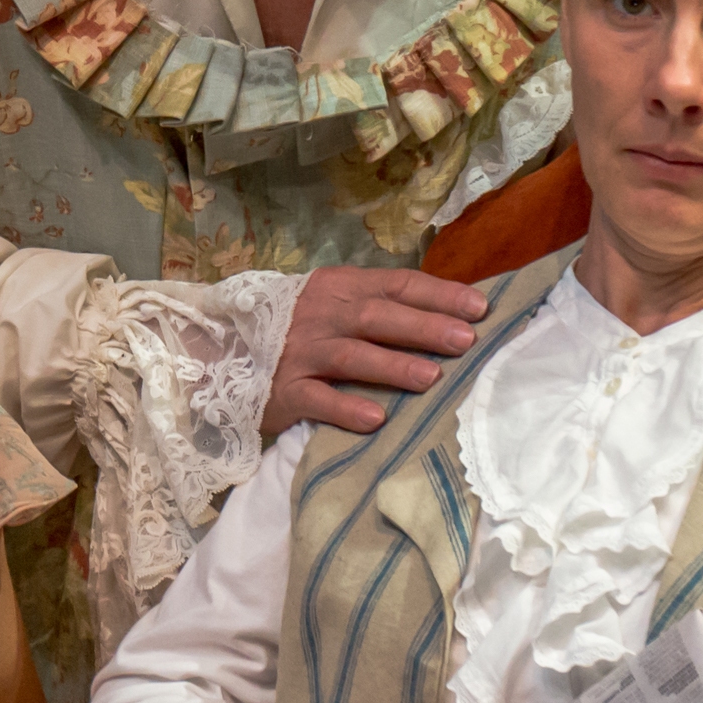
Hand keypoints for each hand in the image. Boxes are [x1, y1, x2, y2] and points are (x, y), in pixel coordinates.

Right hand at [263, 267, 489, 438]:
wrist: (223, 347)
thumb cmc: (298, 325)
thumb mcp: (335, 301)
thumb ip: (380, 304)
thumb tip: (448, 313)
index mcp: (340, 287)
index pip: (396, 284)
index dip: (438, 295)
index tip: (479, 308)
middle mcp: (322, 314)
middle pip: (378, 317)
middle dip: (424, 327)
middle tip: (465, 340)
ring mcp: (301, 352)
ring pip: (351, 355)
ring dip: (393, 365)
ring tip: (431, 378)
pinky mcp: (284, 390)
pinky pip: (316, 398)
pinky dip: (346, 407)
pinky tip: (376, 419)